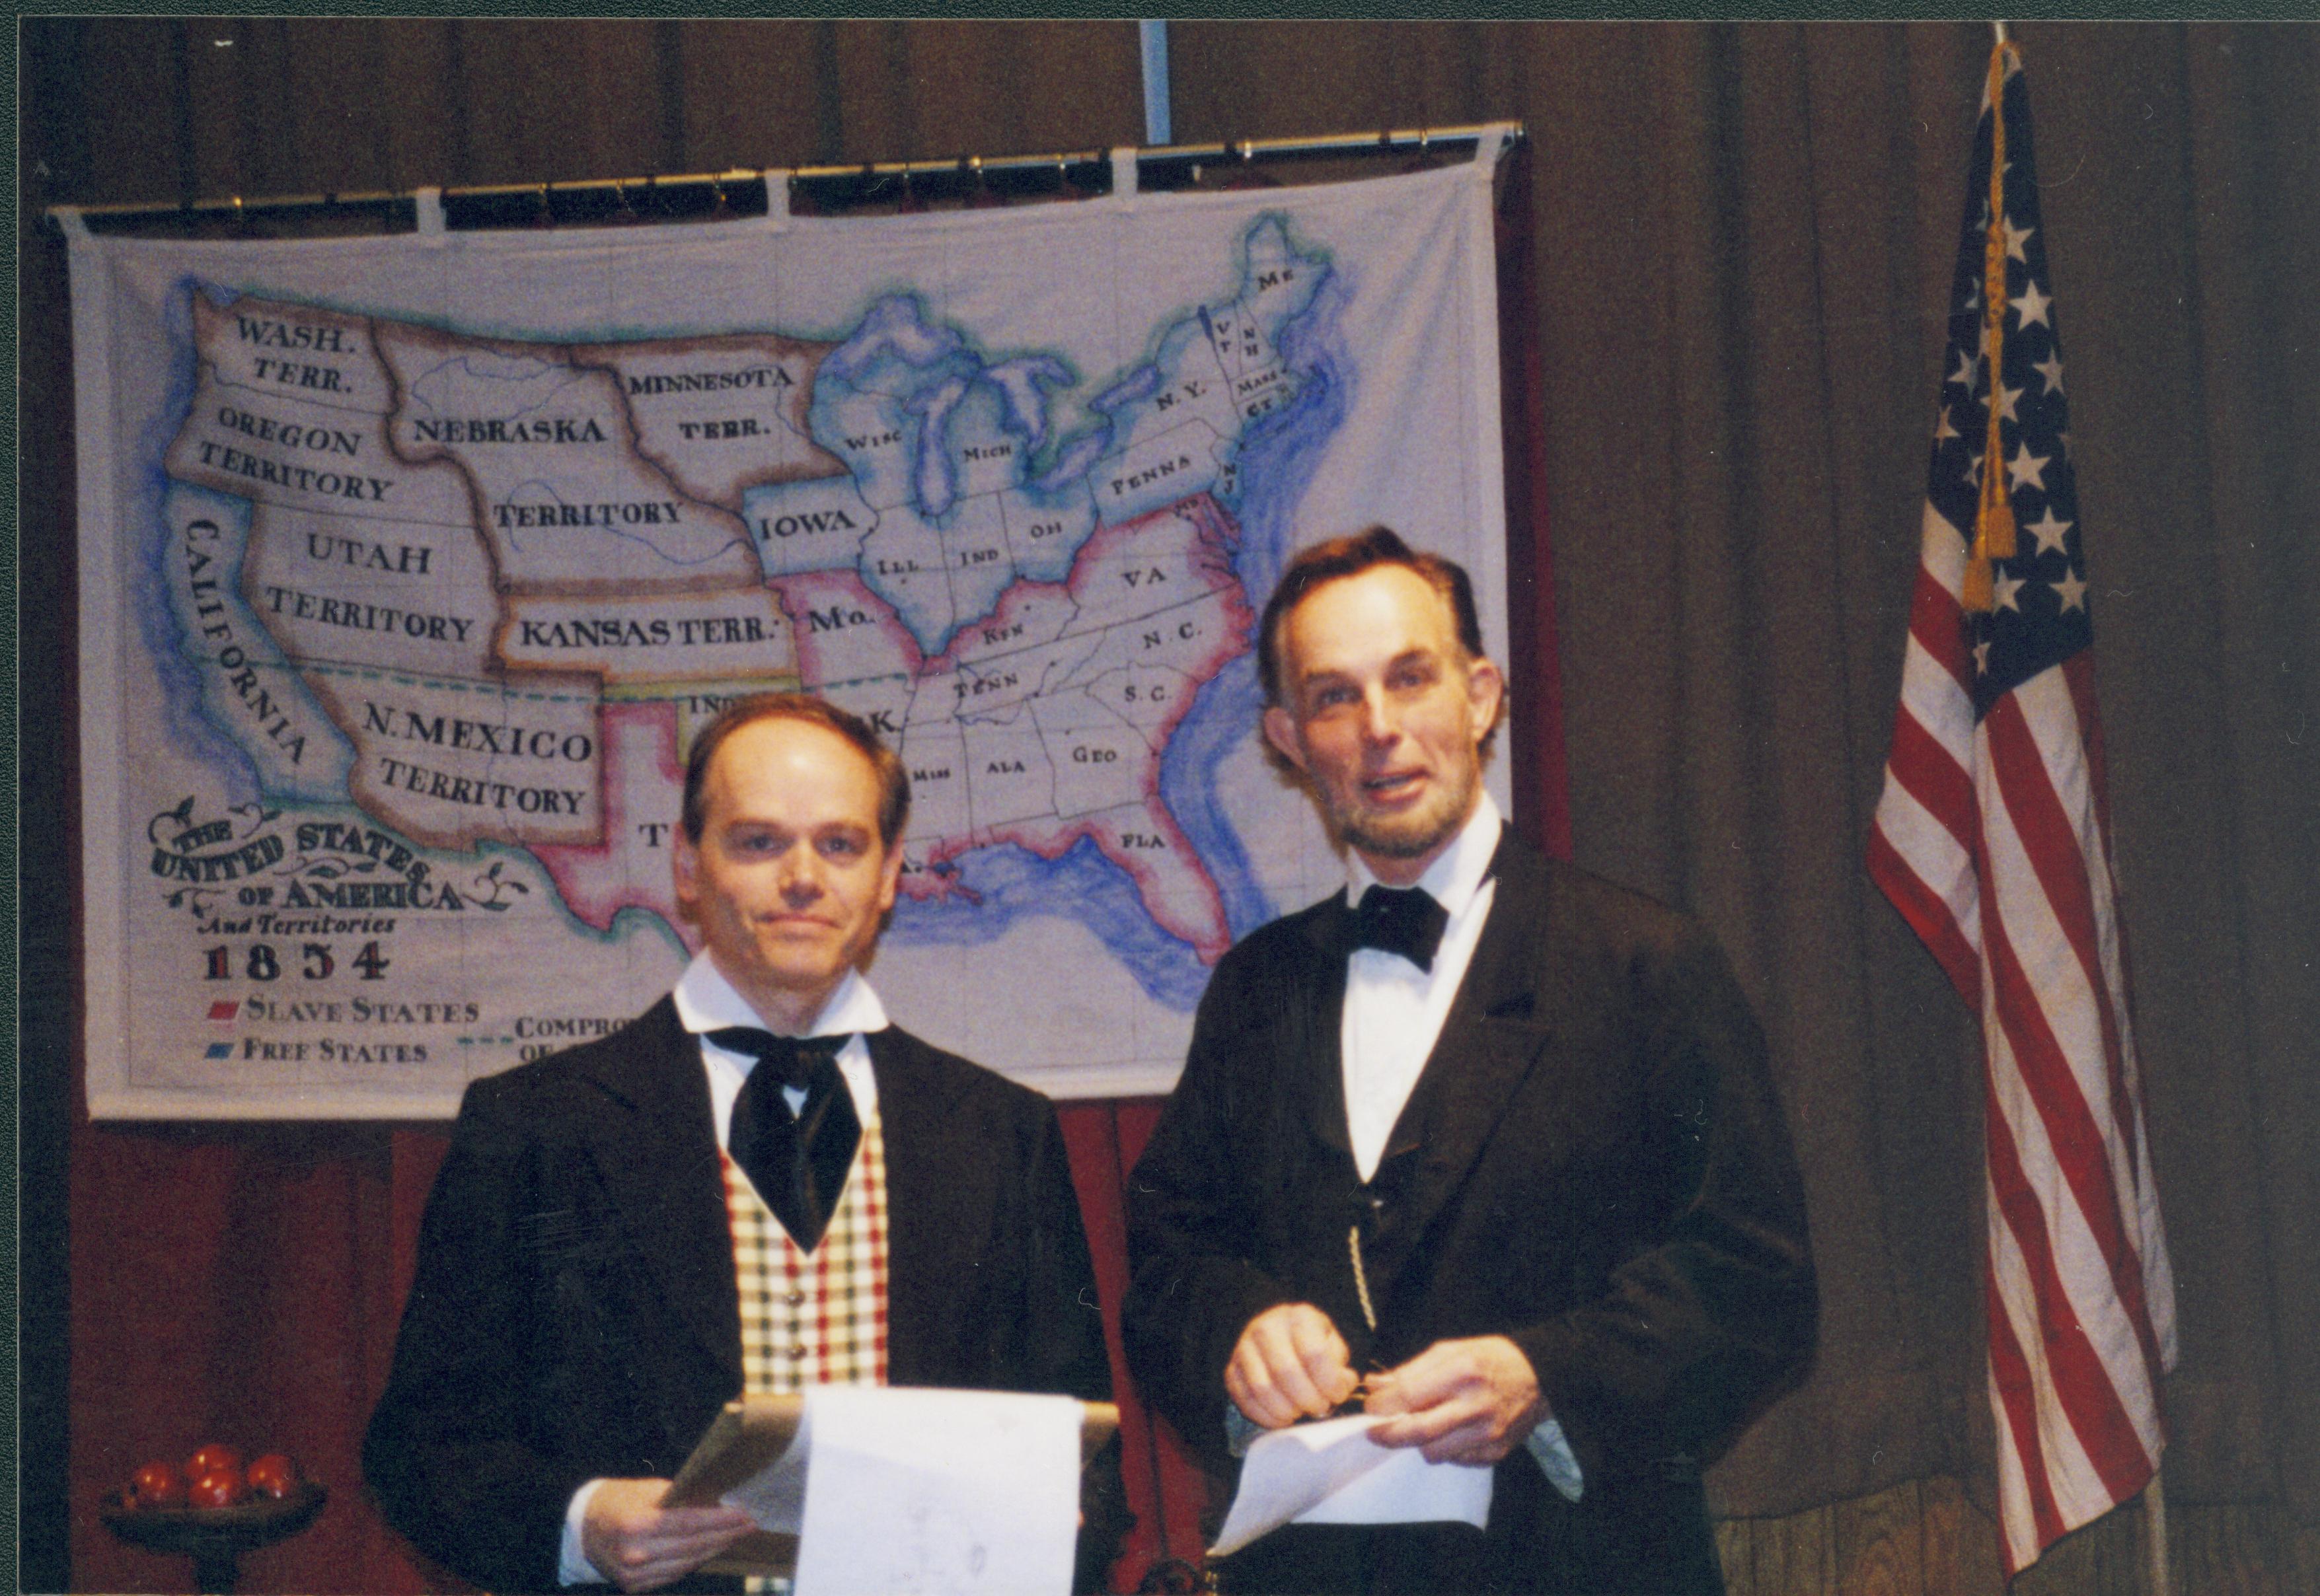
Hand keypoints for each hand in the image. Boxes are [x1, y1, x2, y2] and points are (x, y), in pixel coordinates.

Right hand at [581, 1478, 756, 1592]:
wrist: (584, 1528)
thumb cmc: (619, 1501)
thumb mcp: (649, 1490)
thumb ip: (681, 1498)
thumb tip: (718, 1501)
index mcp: (636, 1525)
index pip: (690, 1524)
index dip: (720, 1521)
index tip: (744, 1515)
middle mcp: (635, 1554)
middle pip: (693, 1546)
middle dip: (725, 1535)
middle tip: (749, 1524)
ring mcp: (634, 1575)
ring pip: (687, 1564)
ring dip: (714, 1550)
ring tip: (734, 1536)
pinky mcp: (634, 1586)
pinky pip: (674, 1574)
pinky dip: (694, 1562)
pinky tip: (710, 1550)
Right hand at [1225, 1302, 1358, 1428]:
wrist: (1278, 1338)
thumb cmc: (1310, 1345)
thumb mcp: (1332, 1347)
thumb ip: (1340, 1368)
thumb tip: (1342, 1385)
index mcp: (1299, 1317)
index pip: (1314, 1353)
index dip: (1329, 1382)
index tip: (1337, 1396)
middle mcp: (1267, 1327)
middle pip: (1286, 1371)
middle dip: (1308, 1399)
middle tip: (1319, 1408)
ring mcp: (1244, 1347)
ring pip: (1262, 1388)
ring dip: (1286, 1410)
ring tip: (1300, 1413)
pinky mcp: (1231, 1369)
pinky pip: (1244, 1399)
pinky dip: (1265, 1417)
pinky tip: (1281, 1418)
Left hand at [1363, 1336, 1545, 1464]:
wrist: (1539, 1378)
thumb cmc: (1489, 1359)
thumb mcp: (1450, 1350)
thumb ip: (1411, 1370)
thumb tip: (1375, 1385)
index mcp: (1462, 1372)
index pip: (1409, 1395)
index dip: (1381, 1404)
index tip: (1369, 1406)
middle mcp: (1475, 1405)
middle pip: (1419, 1432)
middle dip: (1387, 1435)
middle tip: (1373, 1431)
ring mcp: (1488, 1433)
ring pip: (1434, 1453)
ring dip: (1418, 1443)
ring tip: (1419, 1427)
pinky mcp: (1495, 1452)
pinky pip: (1455, 1460)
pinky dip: (1444, 1449)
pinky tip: (1449, 1432)